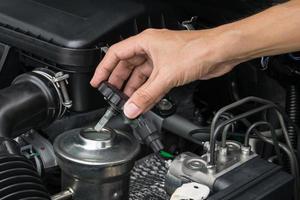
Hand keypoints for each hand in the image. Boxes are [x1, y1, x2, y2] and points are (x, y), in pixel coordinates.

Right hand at [90, 29, 239, 117]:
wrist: (219, 53)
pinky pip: (154, 82)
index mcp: (145, 42)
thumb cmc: (196, 50)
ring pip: (142, 75)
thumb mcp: (165, 76)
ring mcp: (161, 59)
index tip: (98, 82)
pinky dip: (149, 92)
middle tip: (114, 96)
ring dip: (135, 89)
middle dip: (120, 82)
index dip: (104, 68)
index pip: (116, 54)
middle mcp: (152, 49)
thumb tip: (131, 107)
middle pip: (128, 66)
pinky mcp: (171, 68)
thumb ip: (146, 94)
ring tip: (129, 102)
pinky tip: (145, 102)